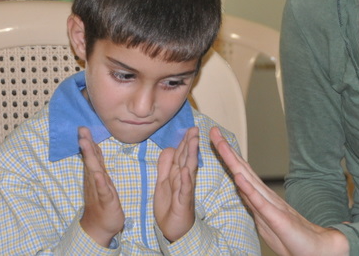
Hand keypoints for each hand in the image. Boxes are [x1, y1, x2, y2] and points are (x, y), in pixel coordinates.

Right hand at [78, 126, 124, 246]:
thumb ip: (99, 167)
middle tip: (81, 129)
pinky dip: (100, 182)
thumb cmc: (103, 203)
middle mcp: (95, 180)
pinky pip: (103, 190)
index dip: (89, 141)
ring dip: (90, 157)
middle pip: (91, 159)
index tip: (84, 127)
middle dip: (86, 144)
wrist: (99, 227)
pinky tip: (97, 174)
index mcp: (96, 175)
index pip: (93, 155)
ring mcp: (99, 189)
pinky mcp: (106, 200)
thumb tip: (96, 151)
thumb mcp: (102, 181)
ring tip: (85, 144)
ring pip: (94, 170)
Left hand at [154, 126, 198, 241]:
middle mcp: (184, 179)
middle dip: (190, 144)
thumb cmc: (170, 205)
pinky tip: (186, 171)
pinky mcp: (183, 201)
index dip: (185, 142)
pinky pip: (185, 189)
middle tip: (195, 130)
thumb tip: (168, 148)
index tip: (190, 129)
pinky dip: (185, 179)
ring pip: (189, 170)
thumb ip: (165, 166)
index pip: (182, 155)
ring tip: (193, 142)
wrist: (173, 228)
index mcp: (178, 174)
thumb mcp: (163, 182)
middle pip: (187, 158)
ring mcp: (185, 190)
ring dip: (191, 156)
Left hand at [210, 127, 349, 255]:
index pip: (241, 173)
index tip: (216, 140)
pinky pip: (260, 204)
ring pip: (248, 181)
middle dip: (226, 151)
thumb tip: (241, 189)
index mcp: (262, 198)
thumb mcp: (267, 220)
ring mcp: (272, 207)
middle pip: (242, 170)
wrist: (319, 250)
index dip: (228, 157)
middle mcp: (266, 197)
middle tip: (214, 132)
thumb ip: (254, 204)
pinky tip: (239, 178)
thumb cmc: (293, 238)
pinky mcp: (278, 220)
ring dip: (234, 163)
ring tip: (222, 146)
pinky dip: (248, 190)